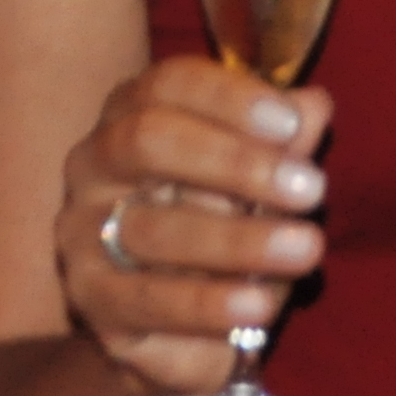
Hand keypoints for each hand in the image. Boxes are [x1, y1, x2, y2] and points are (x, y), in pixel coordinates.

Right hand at [53, 56, 333, 395]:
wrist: (170, 307)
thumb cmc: (217, 214)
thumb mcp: (255, 173)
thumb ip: (281, 143)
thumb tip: (313, 107)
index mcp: (131, 113)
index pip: (168, 84)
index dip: (230, 99)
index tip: (293, 124)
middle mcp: (92, 165)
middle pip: (149, 142)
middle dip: (235, 163)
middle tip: (312, 191)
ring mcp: (81, 235)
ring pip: (151, 230)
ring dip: (236, 242)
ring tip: (304, 252)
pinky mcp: (91, 302)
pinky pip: (144, 304)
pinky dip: (206, 308)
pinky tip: (257, 311)